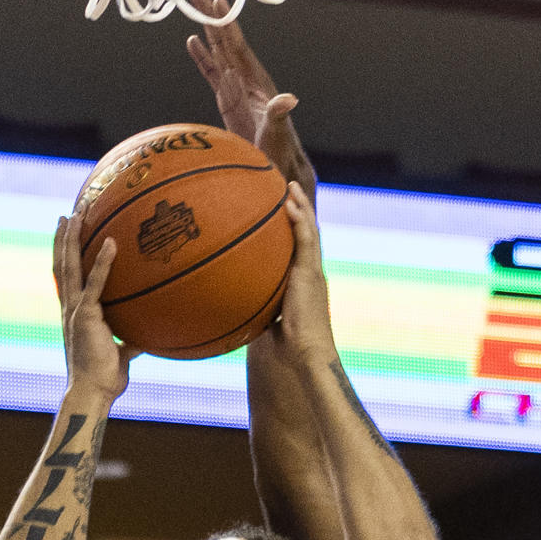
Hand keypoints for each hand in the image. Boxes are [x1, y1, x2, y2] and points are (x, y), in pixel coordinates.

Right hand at [53, 215, 137, 401]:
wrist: (93, 391)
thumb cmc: (105, 378)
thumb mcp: (120, 355)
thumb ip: (130, 342)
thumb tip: (146, 338)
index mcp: (74, 315)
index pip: (67, 280)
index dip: (65, 258)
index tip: (67, 237)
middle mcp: (70, 308)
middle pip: (63, 266)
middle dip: (64, 239)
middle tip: (66, 215)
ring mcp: (75, 310)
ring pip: (70, 267)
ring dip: (72, 239)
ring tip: (76, 215)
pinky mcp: (86, 315)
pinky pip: (95, 283)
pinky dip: (103, 262)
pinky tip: (112, 242)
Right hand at [186, 0, 316, 203]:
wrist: (276, 169)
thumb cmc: (280, 154)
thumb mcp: (277, 135)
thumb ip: (279, 116)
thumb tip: (289, 100)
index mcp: (258, 84)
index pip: (239, 49)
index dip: (228, 26)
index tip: (218, 2)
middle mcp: (248, 81)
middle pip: (226, 43)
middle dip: (212, 18)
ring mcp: (237, 90)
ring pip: (218, 53)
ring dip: (206, 31)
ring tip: (194, 7)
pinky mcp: (228, 102)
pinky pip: (212, 74)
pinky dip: (202, 58)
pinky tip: (193, 43)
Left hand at [271, 181, 335, 364]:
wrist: (305, 353)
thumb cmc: (285, 347)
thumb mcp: (265, 321)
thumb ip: (253, 309)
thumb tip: (227, 309)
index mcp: (303, 281)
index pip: (300, 249)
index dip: (294, 228)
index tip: (282, 211)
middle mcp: (311, 272)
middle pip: (307, 233)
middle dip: (299, 209)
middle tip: (288, 188)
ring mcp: (313, 271)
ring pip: (310, 230)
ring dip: (300, 206)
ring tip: (289, 186)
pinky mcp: (312, 274)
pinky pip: (306, 240)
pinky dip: (299, 221)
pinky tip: (288, 205)